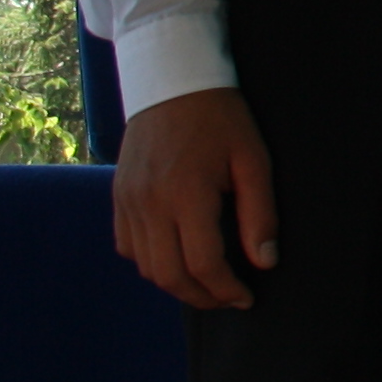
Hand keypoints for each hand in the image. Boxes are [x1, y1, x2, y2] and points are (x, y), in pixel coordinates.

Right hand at [113, 89, 277, 308]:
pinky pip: (127, 246)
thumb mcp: (252, 160)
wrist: (172, 83)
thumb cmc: (220, 119)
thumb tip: (264, 262)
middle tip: (228, 298)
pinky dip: (150, 262)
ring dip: (175, 283)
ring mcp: (127, 202)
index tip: (246, 297)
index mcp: (186, 194)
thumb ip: (259, 214)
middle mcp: (149, 204)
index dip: (226, 289)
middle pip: (168, 275)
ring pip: (144, 266)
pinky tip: (176, 256)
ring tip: (207, 282)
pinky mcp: (117, 197)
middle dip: (201, 296)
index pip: (203, 264)